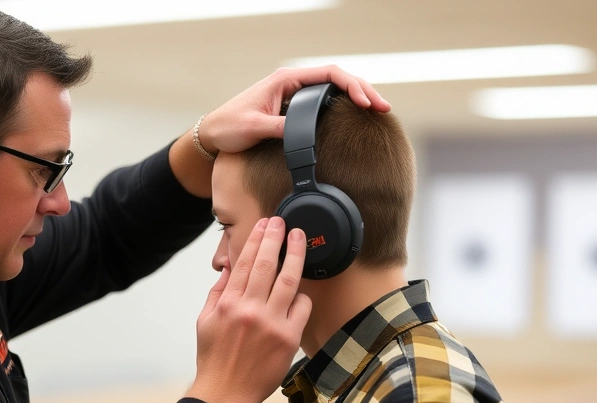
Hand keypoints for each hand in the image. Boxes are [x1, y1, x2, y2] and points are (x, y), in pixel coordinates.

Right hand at [187, 217, 311, 402]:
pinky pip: (301, 307)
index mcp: (228, 303)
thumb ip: (218, 292)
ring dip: (295, 255)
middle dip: (276, 238)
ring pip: (288, 280)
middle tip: (283, 222)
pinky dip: (302, 295)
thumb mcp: (206, 321)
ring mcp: (270, 323)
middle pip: (267, 264)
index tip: (265, 224)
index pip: (245, 262)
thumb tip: (229, 268)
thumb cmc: (215, 359)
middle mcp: (249, 309)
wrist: (225, 393)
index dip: (257, 239)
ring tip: (299, 239)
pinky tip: (301, 288)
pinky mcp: (288, 338)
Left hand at [198, 65, 390, 156]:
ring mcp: (294, 93)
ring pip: (333, 89)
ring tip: (377, 110)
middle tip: (383, 108)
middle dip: (362, 90)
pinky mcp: (293, 107)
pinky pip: (325, 101)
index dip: (351, 85)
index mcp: (285, 79)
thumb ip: (281, 128)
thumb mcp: (255, 128)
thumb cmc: (229, 127)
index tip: (365, 102)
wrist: (213, 135)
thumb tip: (307, 134)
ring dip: (356, 97)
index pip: (328, 74)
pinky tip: (356, 116)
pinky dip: (343, 106)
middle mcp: (292, 82)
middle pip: (337, 79)